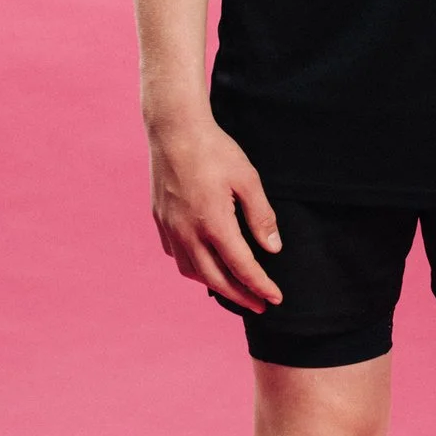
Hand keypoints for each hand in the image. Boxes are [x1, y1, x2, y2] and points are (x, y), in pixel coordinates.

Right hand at [148, 118, 283, 310]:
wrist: (173, 130)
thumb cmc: (215, 151)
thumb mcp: (248, 179)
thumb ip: (261, 216)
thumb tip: (272, 249)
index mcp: (214, 224)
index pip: (242, 267)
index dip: (260, 286)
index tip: (275, 299)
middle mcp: (188, 232)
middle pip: (215, 279)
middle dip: (239, 296)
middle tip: (259, 305)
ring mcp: (170, 228)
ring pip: (191, 271)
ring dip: (214, 284)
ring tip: (233, 287)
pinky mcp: (160, 220)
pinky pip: (176, 254)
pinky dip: (193, 266)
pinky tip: (204, 263)